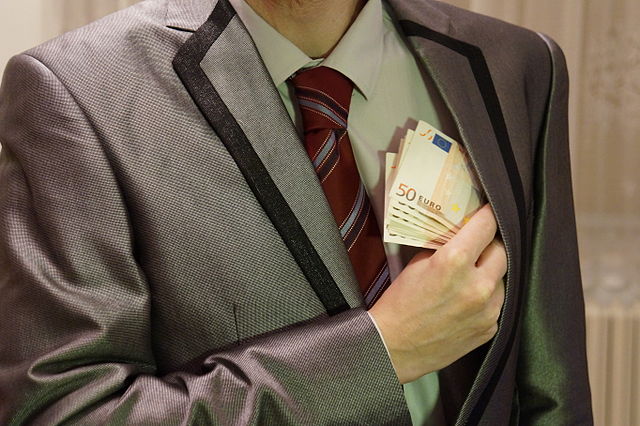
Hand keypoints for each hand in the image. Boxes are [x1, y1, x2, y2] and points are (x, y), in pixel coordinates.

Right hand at [368, 204, 506, 383]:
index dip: (487, 216)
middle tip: (477, 246)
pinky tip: (466, 302)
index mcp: (454, 261)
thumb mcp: (417, 264)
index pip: (486, 226)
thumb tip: (462, 234)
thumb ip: (445, 248)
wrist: (394, 347)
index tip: (487, 213)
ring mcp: (487, 309)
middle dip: (489, 246)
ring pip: (502, 279)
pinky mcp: (490, 328)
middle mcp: (477, 284)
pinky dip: (486, 298)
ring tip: (469, 278)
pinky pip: (497, 304)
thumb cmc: (400, 303)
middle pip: (501, 251)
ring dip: (489, 274)